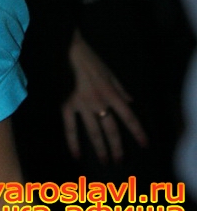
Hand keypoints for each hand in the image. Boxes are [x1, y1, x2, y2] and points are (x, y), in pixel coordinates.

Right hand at [62, 31, 147, 163]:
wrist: (67, 49)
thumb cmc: (89, 59)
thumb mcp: (109, 71)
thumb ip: (120, 88)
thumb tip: (131, 102)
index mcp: (111, 93)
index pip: (128, 117)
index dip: (137, 132)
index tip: (144, 145)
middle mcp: (99, 102)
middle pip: (111, 129)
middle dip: (117, 147)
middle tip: (119, 161)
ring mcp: (82, 105)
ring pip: (94, 132)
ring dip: (101, 149)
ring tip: (105, 161)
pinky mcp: (66, 105)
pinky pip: (70, 128)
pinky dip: (73, 143)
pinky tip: (76, 155)